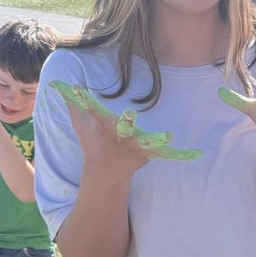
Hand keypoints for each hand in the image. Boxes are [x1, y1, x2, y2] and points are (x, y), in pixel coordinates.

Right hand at [50, 81, 202, 169]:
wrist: (105, 172)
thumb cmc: (93, 143)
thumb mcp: (81, 125)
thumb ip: (72, 105)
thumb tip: (58, 84)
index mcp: (102, 129)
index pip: (93, 112)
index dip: (84, 101)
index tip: (79, 89)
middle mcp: (118, 138)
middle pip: (122, 129)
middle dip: (126, 123)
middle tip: (130, 115)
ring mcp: (134, 148)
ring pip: (147, 143)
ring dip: (157, 140)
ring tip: (169, 136)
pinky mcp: (148, 154)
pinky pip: (166, 154)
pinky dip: (180, 155)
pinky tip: (196, 153)